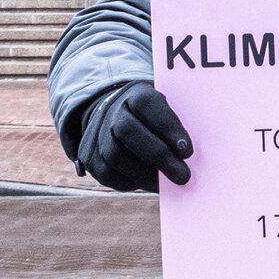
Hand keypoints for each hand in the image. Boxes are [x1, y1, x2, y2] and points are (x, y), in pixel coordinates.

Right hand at [74, 82, 194, 189]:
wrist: (115, 118)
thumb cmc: (155, 120)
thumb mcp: (167, 112)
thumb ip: (178, 128)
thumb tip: (189, 157)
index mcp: (136, 94)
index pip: (148, 103)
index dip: (167, 127)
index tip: (188, 151)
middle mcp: (112, 110)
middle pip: (128, 130)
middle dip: (158, 156)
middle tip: (183, 176)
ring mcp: (97, 133)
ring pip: (116, 155)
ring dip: (146, 175)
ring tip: (168, 185)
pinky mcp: (89, 157)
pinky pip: (108, 174)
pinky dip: (131, 182)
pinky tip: (149, 184)